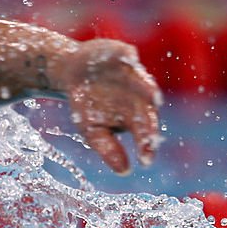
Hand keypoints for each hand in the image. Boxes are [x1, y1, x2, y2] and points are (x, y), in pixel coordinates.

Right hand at [64, 39, 162, 173]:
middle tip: (151, 135)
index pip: (145, 134)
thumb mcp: (93, 130)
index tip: (146, 161)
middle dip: (149, 121)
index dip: (146, 147)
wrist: (73, 73)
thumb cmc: (87, 105)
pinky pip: (125, 56)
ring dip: (147, 88)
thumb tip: (124, 172)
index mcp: (135, 118)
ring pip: (143, 81)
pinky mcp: (122, 55)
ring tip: (153, 95)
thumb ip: (108, 149)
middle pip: (147, 109)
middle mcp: (139, 97)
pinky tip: (130, 58)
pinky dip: (127, 57)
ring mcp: (133, 75)